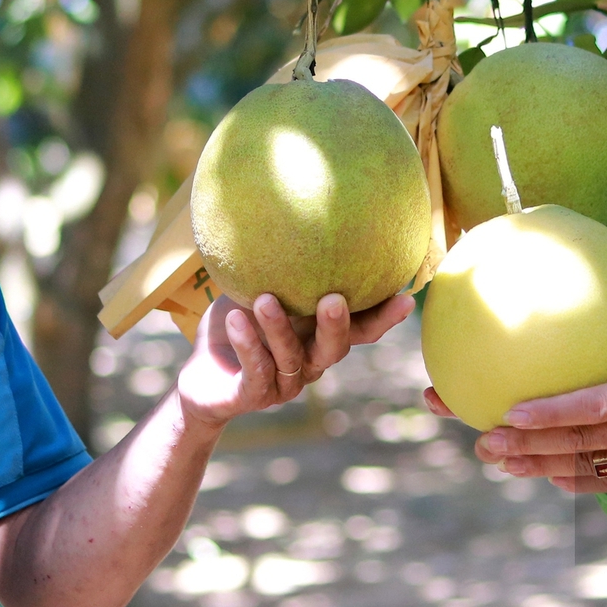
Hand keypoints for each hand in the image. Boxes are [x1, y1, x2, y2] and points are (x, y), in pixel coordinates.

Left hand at [177, 290, 414, 432]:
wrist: (200, 376)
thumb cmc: (236, 321)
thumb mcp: (258, 288)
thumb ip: (282, 267)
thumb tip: (297, 211)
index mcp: (318, 336)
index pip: (360, 330)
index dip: (384, 317)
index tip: (406, 297)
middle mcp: (309, 362)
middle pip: (335, 349)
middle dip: (336, 325)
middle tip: (333, 299)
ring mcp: (283, 384)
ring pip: (292, 358)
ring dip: (279, 328)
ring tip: (265, 300)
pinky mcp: (252, 395)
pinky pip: (255, 372)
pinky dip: (248, 345)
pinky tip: (235, 320)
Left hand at [424, 250, 606, 501]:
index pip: (592, 408)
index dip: (549, 414)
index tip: (509, 412)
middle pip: (575, 445)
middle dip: (525, 445)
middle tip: (481, 442)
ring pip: (584, 470)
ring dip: (538, 467)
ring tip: (498, 461)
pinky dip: (574, 481)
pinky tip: (545, 477)